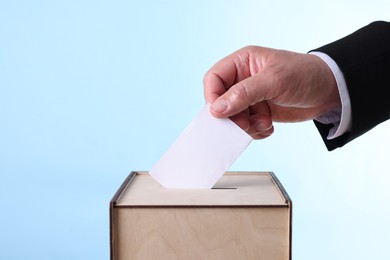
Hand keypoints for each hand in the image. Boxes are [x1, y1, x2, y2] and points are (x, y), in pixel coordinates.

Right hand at [203, 46, 340, 138]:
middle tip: (243, 125)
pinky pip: (247, 126)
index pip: (214, 78)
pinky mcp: (259, 112)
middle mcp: (243, 79)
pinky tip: (269, 127)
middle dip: (232, 116)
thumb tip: (217, 108)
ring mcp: (251, 97)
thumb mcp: (274, 81)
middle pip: (221, 101)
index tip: (218, 113)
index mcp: (243, 62)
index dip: (212, 96)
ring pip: (234, 117)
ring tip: (263, 124)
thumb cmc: (306, 75)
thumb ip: (244, 94)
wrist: (330, 91)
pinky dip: (256, 130)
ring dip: (246, 126)